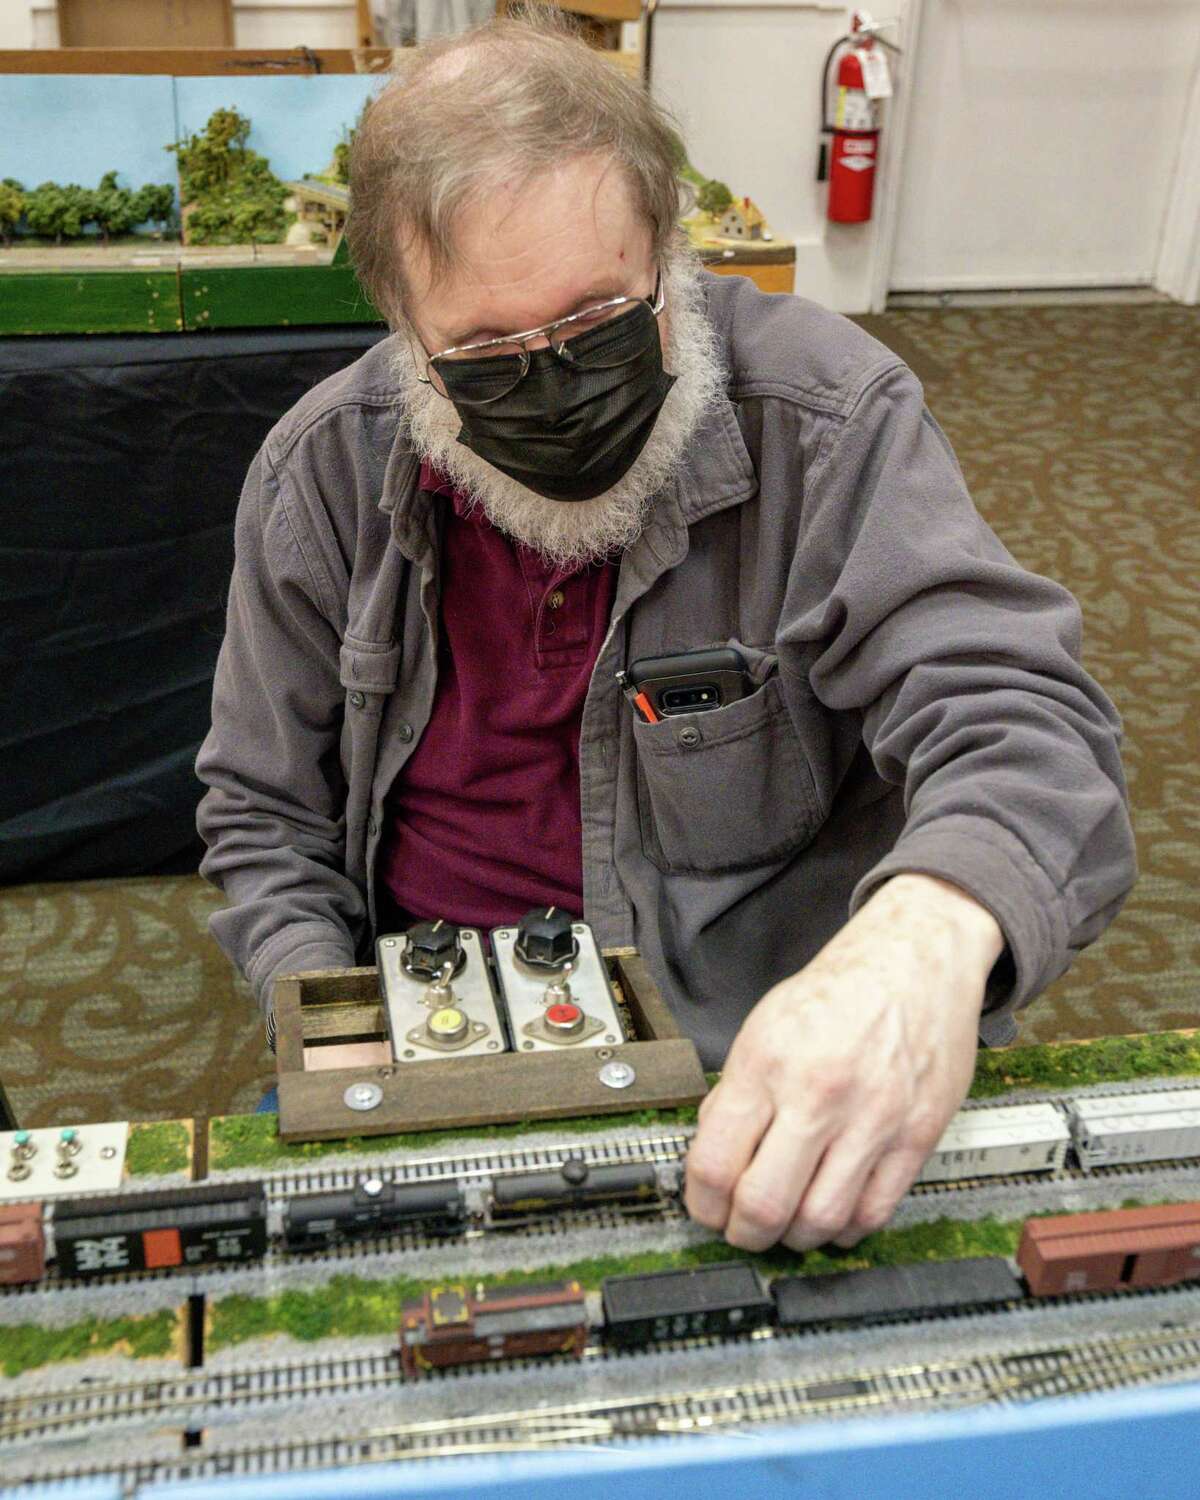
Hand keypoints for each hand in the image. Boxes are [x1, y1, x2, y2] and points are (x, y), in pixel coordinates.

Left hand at [684, 874, 1004, 1251]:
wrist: (915, 959)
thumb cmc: (839, 991)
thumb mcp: (763, 1025)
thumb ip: (736, 1092)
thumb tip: (713, 1158)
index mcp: (767, 1062)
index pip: (714, 1163)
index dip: (702, 1204)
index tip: (706, 1209)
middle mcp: (818, 1094)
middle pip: (764, 1205)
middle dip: (743, 1233)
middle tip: (742, 1229)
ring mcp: (872, 1119)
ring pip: (821, 1220)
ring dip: (794, 1238)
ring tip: (788, 1223)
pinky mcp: (917, 1136)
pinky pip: (875, 1212)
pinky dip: (846, 1228)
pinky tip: (833, 1213)